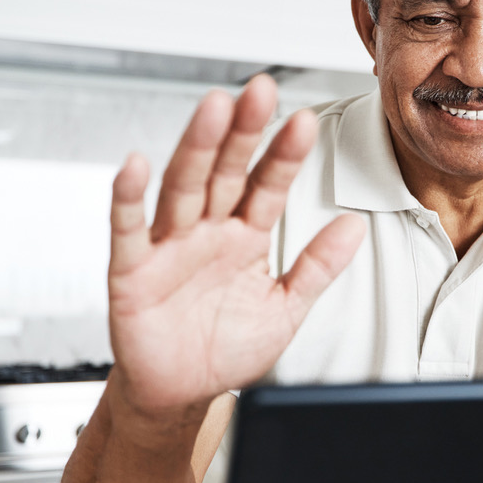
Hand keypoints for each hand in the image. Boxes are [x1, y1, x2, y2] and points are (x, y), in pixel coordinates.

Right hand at [107, 74, 365, 424]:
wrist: (178, 392)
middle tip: (260, 90)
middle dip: (242, 131)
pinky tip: (136, 164)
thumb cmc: (225, 347)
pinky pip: (128, 229)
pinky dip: (128, 197)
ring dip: (197, 147)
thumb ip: (317, 267)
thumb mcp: (285, 308)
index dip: (284, 155)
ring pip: (183, 187)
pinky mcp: (131, 271)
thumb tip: (355, 226)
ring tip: (214, 108)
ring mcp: (168, 246)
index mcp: (245, 236)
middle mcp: (207, 231)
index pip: (268, 186)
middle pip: (226, 172)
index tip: (305, 121)